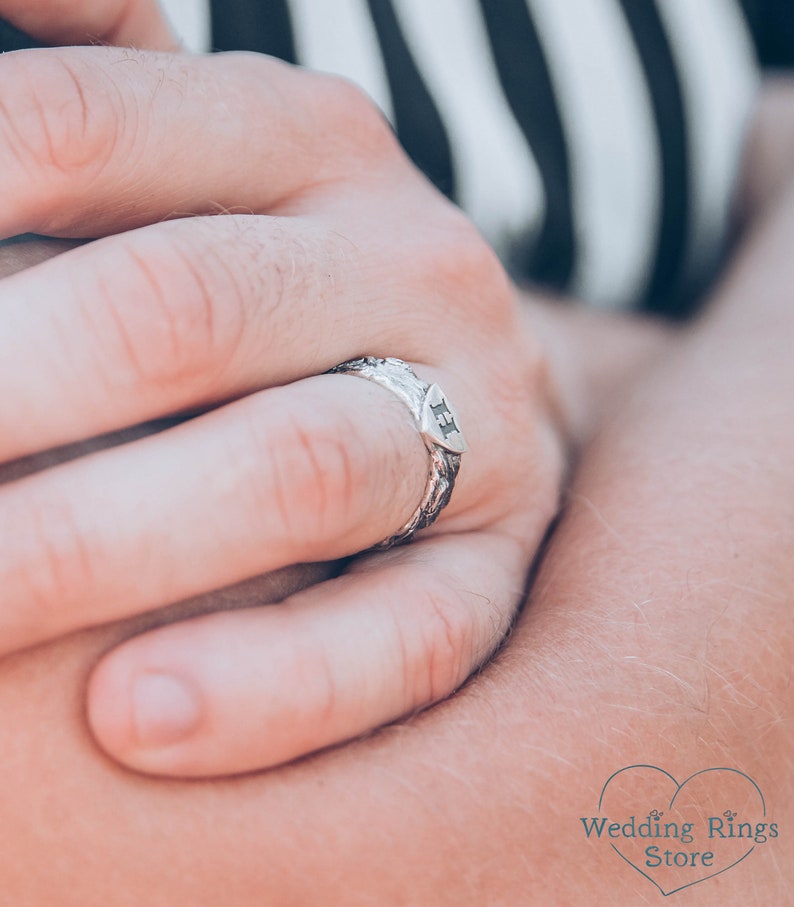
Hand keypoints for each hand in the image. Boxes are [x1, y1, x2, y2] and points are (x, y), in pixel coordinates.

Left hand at [0, 36, 563, 773]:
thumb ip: (88, 126)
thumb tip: (0, 46)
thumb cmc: (282, 297)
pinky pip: (408, 634)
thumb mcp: (195, 181)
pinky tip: (133, 723)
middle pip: (176, 310)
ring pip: (295, 471)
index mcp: (307, 140)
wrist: (468, 390)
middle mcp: (408, 261)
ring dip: (96, 548)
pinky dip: (273, 685)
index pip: (80, 127)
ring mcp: (475, 416)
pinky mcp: (497, 561)